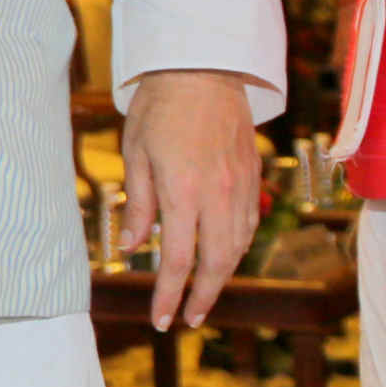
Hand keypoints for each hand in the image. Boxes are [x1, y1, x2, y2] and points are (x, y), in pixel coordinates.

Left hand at [119, 69, 262, 329]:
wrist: (204, 67)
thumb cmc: (160, 106)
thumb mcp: (135, 153)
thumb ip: (137, 204)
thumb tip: (131, 248)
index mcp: (183, 191)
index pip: (178, 260)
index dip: (169, 295)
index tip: (161, 319)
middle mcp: (218, 194)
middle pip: (215, 263)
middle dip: (202, 297)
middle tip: (188, 319)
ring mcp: (241, 186)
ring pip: (238, 246)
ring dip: (221, 276)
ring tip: (203, 295)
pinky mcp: (253, 175)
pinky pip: (249, 223)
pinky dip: (237, 248)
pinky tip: (223, 257)